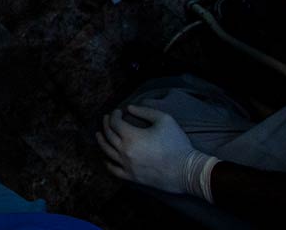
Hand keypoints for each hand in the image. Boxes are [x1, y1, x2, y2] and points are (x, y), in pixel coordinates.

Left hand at [96, 105, 218, 200]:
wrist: (186, 170)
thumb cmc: (177, 143)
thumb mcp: (164, 119)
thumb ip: (145, 111)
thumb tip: (129, 108)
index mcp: (131, 136)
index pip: (115, 123)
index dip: (114, 115)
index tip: (118, 111)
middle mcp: (125, 151)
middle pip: (109, 135)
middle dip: (106, 124)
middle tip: (106, 119)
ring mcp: (127, 166)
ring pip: (107, 152)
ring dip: (101, 141)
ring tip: (99, 135)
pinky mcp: (132, 177)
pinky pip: (114, 170)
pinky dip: (107, 163)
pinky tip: (105, 158)